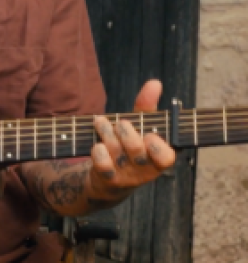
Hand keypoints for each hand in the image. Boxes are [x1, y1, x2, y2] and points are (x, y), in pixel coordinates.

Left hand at [88, 79, 176, 200]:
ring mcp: (126, 176)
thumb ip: (147, 106)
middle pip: (135, 148)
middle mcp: (145, 170)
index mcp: (159, 159)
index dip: (158, 146)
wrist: (109, 180)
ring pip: (115, 150)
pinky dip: (97, 149)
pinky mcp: (108, 179)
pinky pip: (102, 163)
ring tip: (101, 122)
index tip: (149, 135)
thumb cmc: (129, 148)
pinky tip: (96, 143)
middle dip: (125, 130)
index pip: (166, 158)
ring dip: (106, 131)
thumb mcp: (141, 128)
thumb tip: (155, 82)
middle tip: (120, 123)